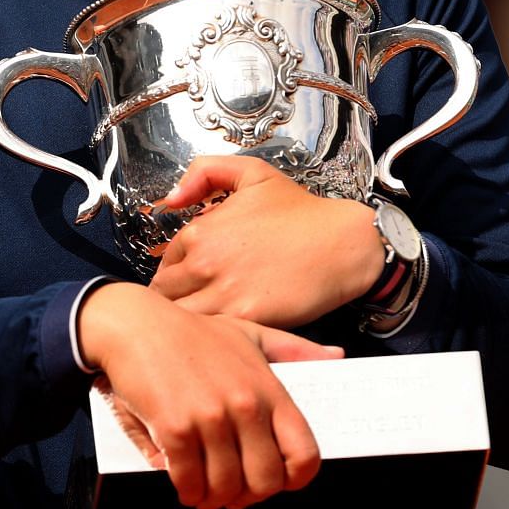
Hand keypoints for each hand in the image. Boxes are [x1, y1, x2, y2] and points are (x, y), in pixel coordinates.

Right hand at [77, 282, 339, 508]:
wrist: (135, 324)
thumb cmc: (192, 332)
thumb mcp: (250, 333)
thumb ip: (294, 350)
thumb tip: (336, 356)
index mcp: (268, 390)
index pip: (304, 454)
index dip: (294, 479)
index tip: (276, 480)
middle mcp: (244, 406)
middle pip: (264, 482)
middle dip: (248, 496)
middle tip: (233, 493)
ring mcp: (209, 419)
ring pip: (224, 489)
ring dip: (214, 499)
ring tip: (205, 492)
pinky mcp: (175, 429)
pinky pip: (188, 482)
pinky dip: (187, 491)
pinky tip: (183, 483)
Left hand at [149, 156, 383, 327]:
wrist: (344, 244)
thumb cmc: (303, 213)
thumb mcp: (252, 173)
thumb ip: (205, 173)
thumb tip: (172, 198)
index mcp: (200, 232)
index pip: (164, 264)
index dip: (174, 274)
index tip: (188, 281)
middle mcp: (204, 263)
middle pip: (164, 296)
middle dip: (174, 301)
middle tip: (192, 306)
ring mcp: (223, 294)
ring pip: (181, 319)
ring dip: (187, 322)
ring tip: (205, 322)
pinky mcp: (246, 319)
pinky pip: (211, 334)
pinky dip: (212, 336)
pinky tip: (226, 332)